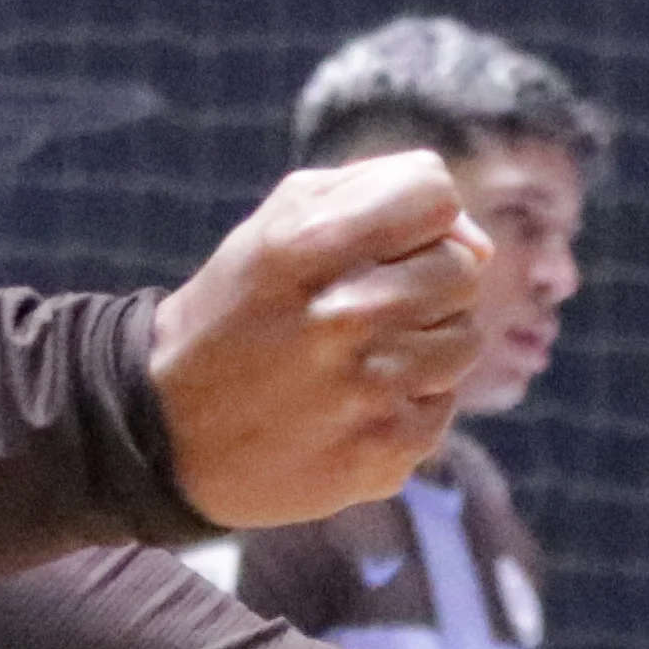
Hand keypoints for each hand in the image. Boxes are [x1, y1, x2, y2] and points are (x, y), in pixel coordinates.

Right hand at [144, 152, 492, 529]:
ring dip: (426, 343)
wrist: (170, 431)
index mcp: (304, 244)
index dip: (422, 214)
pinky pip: (445, 405)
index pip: (435, 195)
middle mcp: (339, 315)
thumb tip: (478, 243)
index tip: (390, 240)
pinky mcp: (382, 453)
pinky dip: (410, 402)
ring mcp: (365, 391)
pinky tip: (356, 404)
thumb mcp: (277, 225)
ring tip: (367, 355)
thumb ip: (376, 196)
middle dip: (426, 281)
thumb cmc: (240, 311)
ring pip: (466, 338)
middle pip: (461, 269)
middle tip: (370, 305)